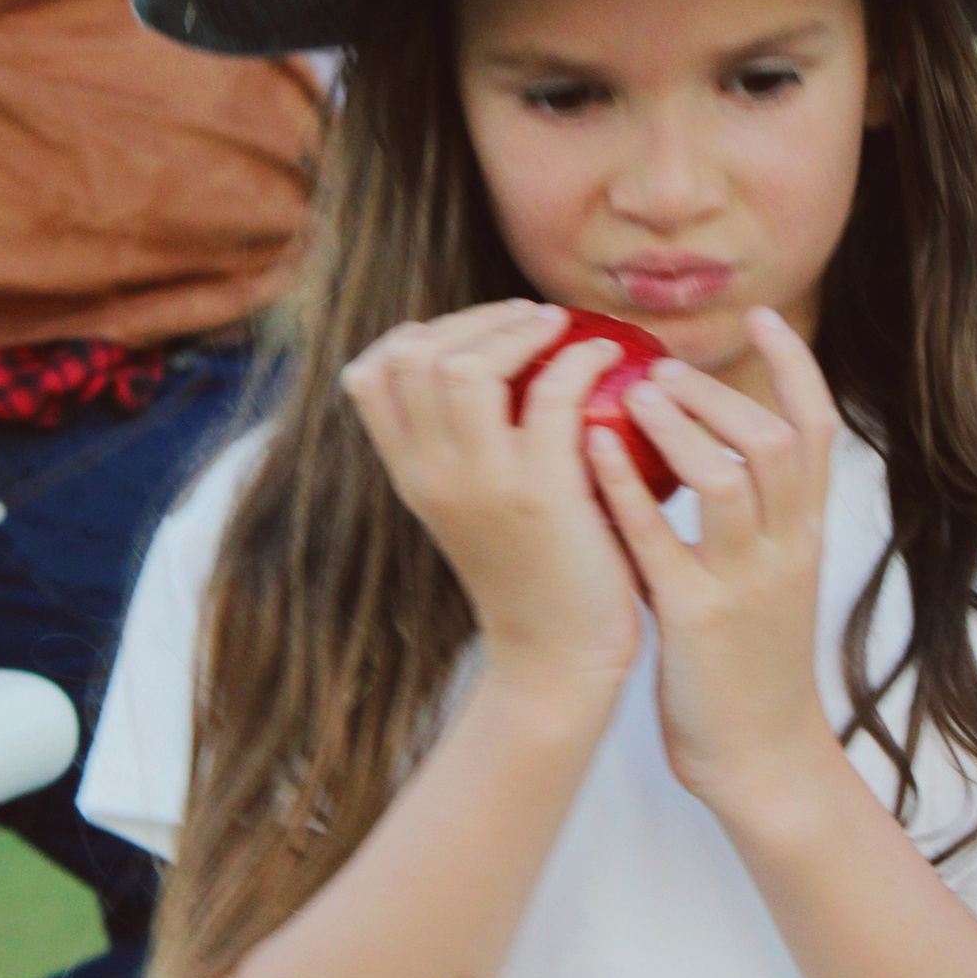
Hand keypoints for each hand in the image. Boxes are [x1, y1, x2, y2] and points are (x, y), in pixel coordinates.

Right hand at [341, 302, 641, 704]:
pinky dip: (582, 359)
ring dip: (518, 330)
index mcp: (411, 476)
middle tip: (527, 319)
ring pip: (467, 366)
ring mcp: (481, 485)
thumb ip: (466, 446)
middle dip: (473, 318)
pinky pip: (552, 394)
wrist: (557, 658)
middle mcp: (432, 476)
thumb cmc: (532, 574)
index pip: (368, 377)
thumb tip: (494, 364)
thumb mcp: (472, 507)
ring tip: (558, 329)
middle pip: (414, 355)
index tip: (472, 333)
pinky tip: (608, 357)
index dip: (416, 333)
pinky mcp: (542, 495)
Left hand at [587, 309, 840, 825]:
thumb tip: (701, 443)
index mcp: (805, 535)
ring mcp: (745, 584)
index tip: (762, 316)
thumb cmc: (751, 664)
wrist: (763, 758)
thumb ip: (748, 516)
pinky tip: (592, 448)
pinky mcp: (698, 619)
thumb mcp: (769, 577)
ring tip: (635, 395)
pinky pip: (663, 540)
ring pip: (731, 477)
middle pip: (775, 439)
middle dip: (720, 392)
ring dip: (682, 425)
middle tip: (663, 369)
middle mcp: (786, 550)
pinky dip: (628, 487)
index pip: (817, 428)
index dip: (792, 367)